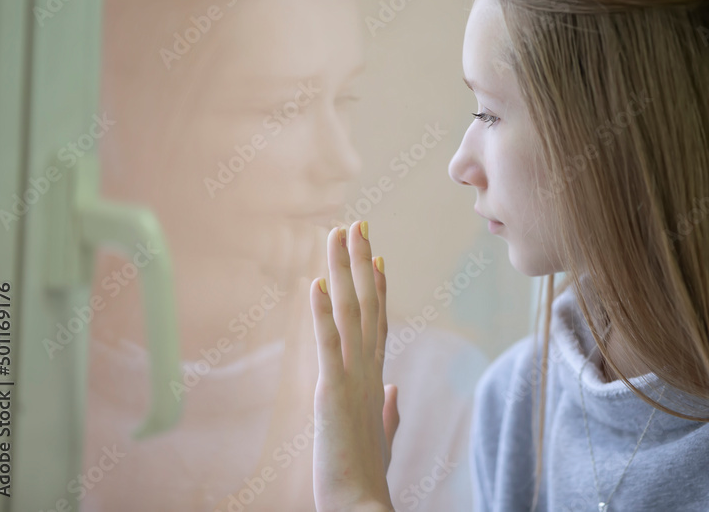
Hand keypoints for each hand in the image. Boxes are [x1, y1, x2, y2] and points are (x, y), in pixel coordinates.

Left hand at [310, 221, 398, 511]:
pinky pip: (326, 345)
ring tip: (340, 234)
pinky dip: (320, 313)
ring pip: (350, 313)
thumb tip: (394, 391)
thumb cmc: (369, 476)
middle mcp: (369, 369)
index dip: (378, 287)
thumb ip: (390, 411)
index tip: (378, 256)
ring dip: (345, 271)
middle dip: (362, 263)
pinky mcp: (332, 392)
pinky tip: (313, 283)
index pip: (378, 322)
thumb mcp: (382, 437)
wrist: (363, 506)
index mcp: (375, 378)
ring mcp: (353, 378)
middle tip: (357, 224)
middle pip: (367, 305)